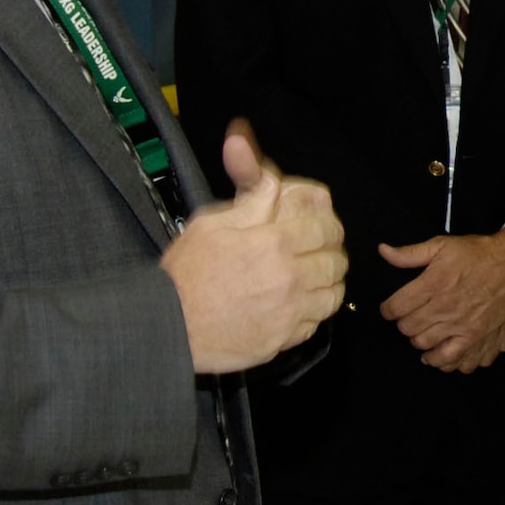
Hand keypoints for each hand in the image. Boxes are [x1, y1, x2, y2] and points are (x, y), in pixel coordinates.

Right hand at [162, 121, 346, 373]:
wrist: (168, 325)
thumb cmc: (187, 271)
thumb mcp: (213, 221)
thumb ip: (251, 195)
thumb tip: (265, 164)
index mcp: (273, 243)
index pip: (324, 228)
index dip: (328, 224)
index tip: (324, 226)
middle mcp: (288, 278)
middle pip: (335, 261)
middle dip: (332, 251)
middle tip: (320, 249)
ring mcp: (289, 313)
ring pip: (333, 293)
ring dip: (329, 281)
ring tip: (316, 276)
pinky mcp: (283, 340)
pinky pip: (317, 323)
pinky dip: (316, 311)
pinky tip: (301, 303)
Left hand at [376, 224, 504, 371]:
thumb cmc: (475, 253)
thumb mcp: (440, 245)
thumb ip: (409, 253)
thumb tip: (383, 252)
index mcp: (433, 282)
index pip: (396, 306)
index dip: (387, 309)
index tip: (389, 309)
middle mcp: (443, 305)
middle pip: (408, 326)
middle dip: (402, 323)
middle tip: (407, 317)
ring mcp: (459, 323)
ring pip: (423, 342)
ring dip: (416, 338)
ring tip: (420, 331)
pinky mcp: (473, 335)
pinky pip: (448, 356)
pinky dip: (436, 359)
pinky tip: (431, 354)